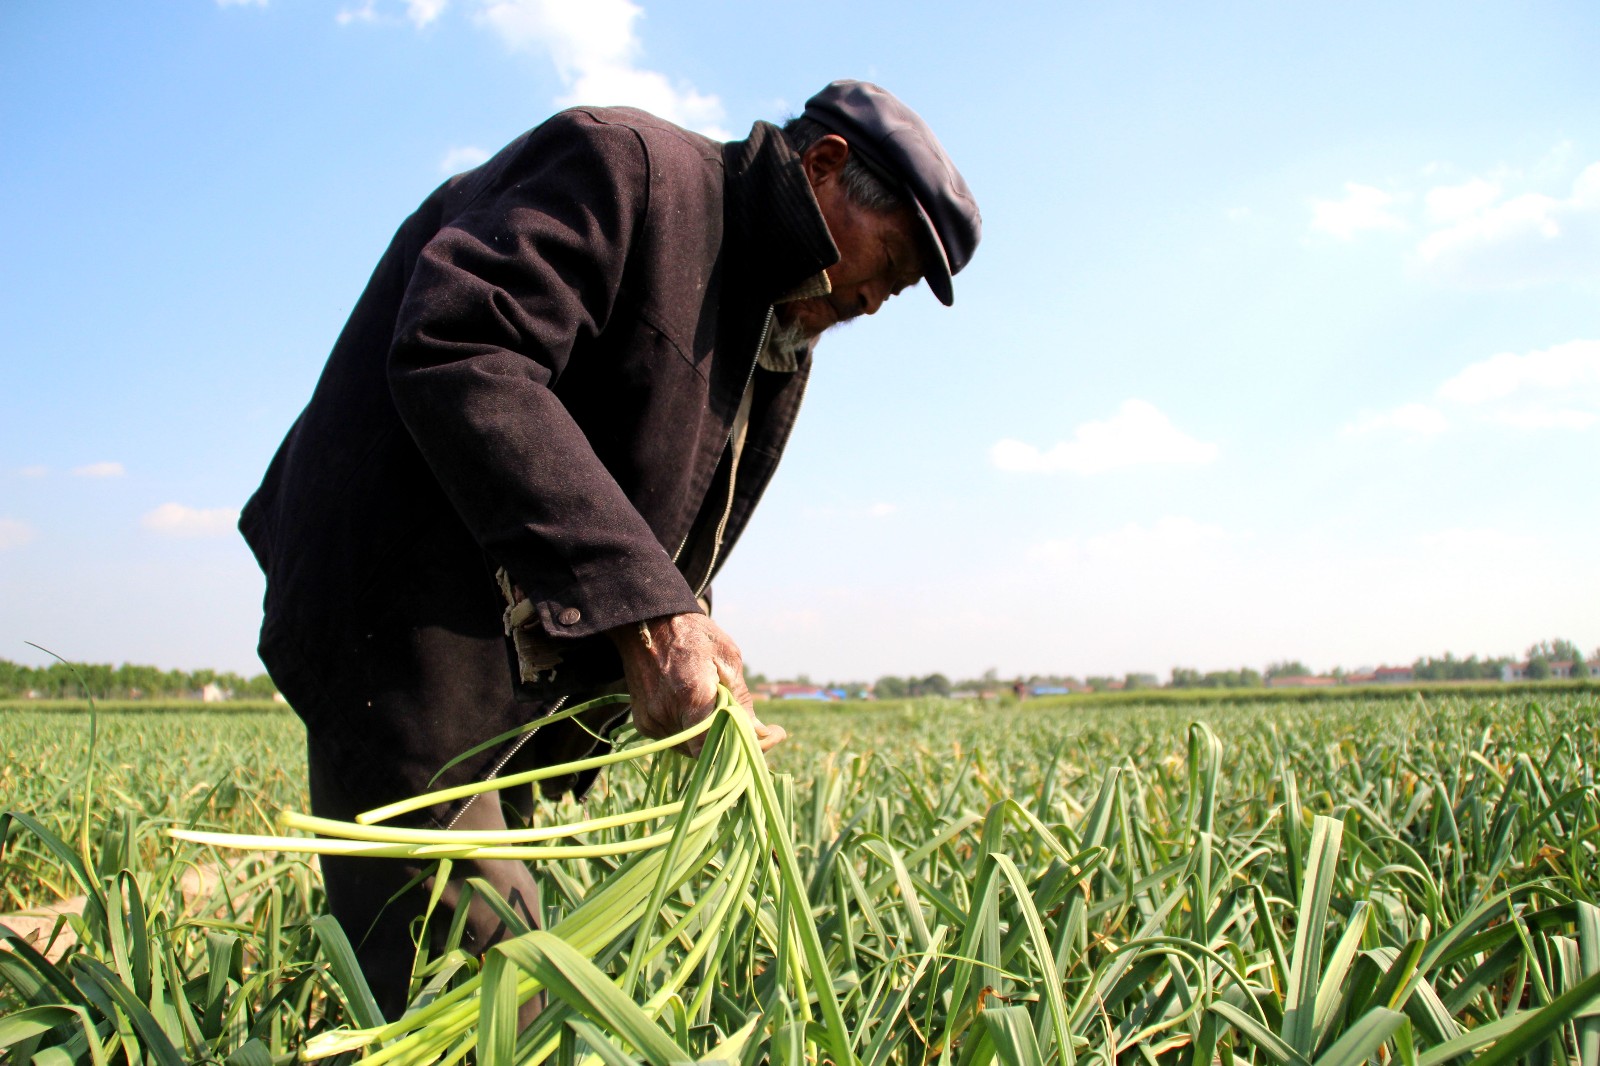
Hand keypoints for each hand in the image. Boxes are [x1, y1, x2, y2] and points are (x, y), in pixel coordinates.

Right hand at [607, 612, 785, 756]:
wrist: (648, 623)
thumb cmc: (694, 635)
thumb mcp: (728, 657)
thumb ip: (741, 699)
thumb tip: (760, 733)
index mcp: (691, 696)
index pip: (712, 748)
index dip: (739, 749)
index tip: (764, 737)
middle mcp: (666, 713)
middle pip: (704, 752)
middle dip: (728, 742)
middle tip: (748, 723)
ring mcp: (651, 721)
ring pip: (689, 748)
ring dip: (708, 737)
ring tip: (717, 708)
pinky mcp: (643, 723)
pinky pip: (674, 739)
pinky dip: (690, 732)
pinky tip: (696, 709)